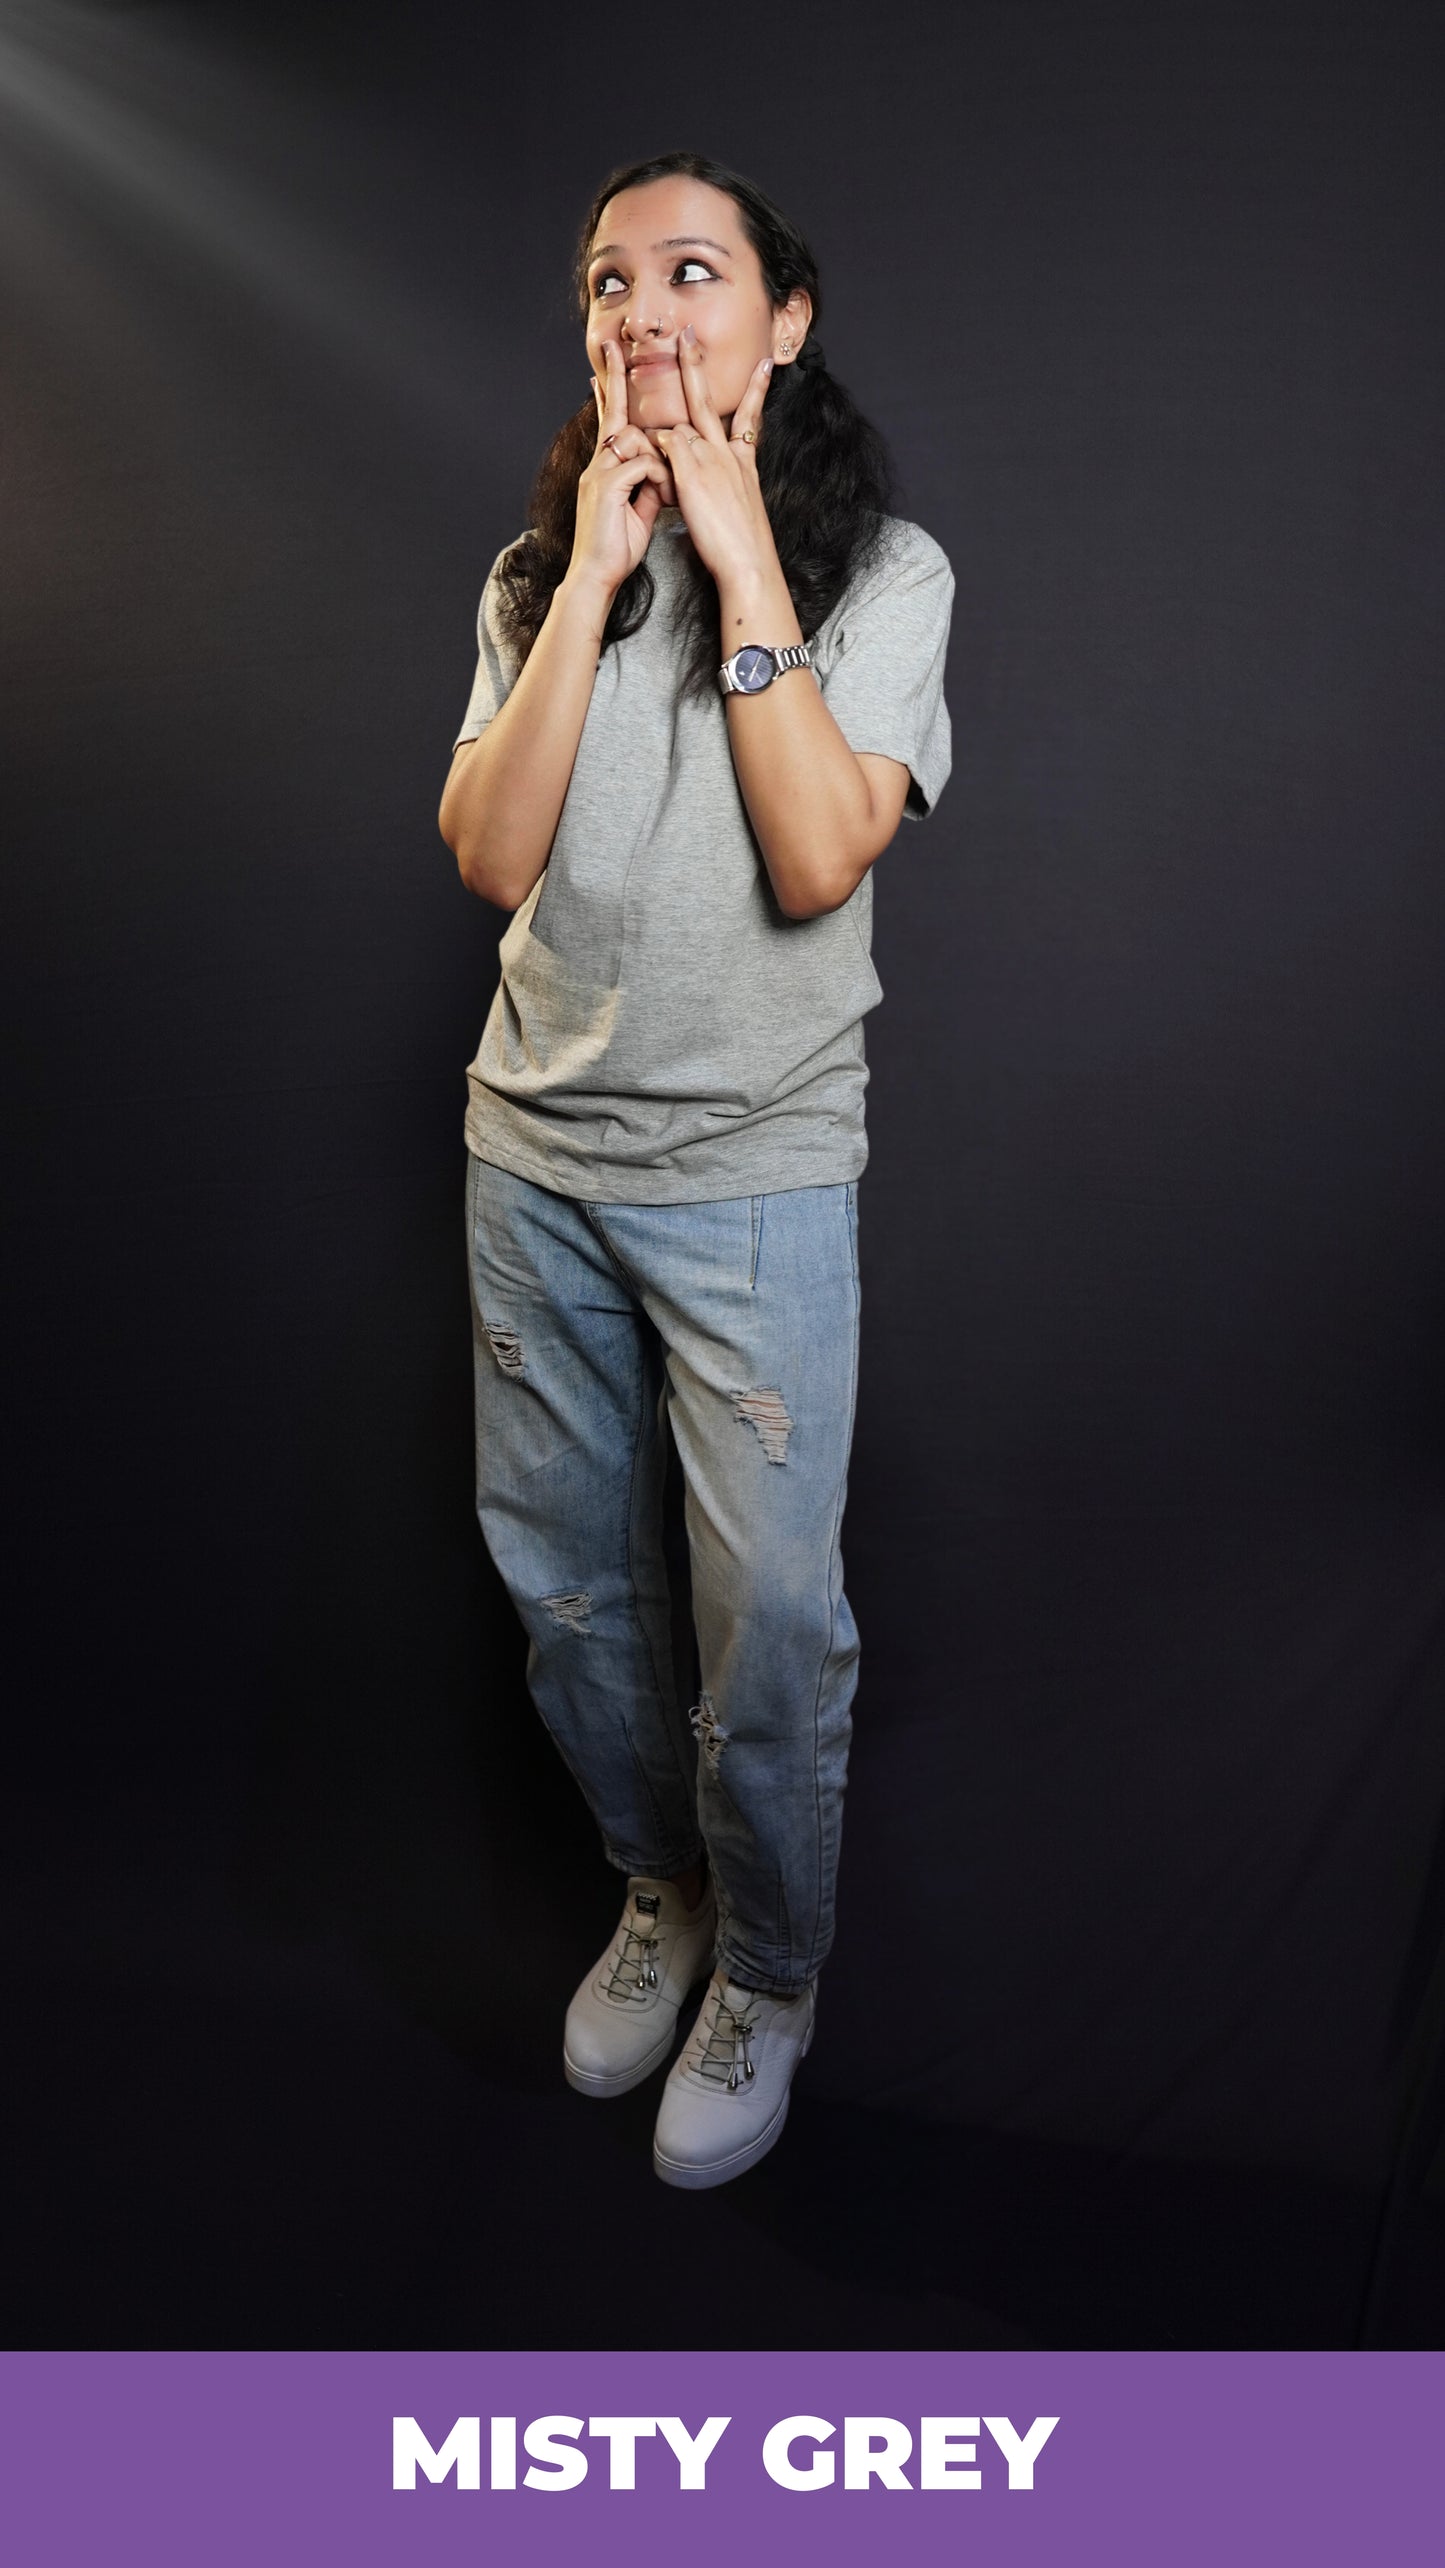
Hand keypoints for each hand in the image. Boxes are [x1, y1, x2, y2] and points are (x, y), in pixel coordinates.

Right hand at [569, 340, 674, 595]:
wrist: (596, 575)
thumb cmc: (616, 548)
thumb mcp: (638, 510)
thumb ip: (648, 484)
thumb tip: (661, 470)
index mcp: (605, 469)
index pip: (609, 424)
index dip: (607, 397)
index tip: (603, 372)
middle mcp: (597, 464)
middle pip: (612, 415)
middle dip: (613, 380)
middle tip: (614, 346)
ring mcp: (598, 473)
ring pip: (634, 439)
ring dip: (655, 459)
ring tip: (659, 492)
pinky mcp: (605, 485)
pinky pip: (640, 463)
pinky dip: (655, 477)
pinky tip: (656, 496)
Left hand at [651, 328, 777, 589]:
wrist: (750, 562)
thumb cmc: (743, 546)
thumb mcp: (740, 508)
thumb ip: (728, 485)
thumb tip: (714, 478)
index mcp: (743, 463)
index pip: (748, 418)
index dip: (757, 390)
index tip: (764, 365)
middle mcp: (728, 455)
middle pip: (709, 402)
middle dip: (697, 365)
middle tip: (688, 334)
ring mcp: (710, 461)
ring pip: (683, 421)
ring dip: (665, 414)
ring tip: (652, 391)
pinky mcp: (693, 474)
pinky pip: (669, 445)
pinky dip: (659, 446)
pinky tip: (649, 447)